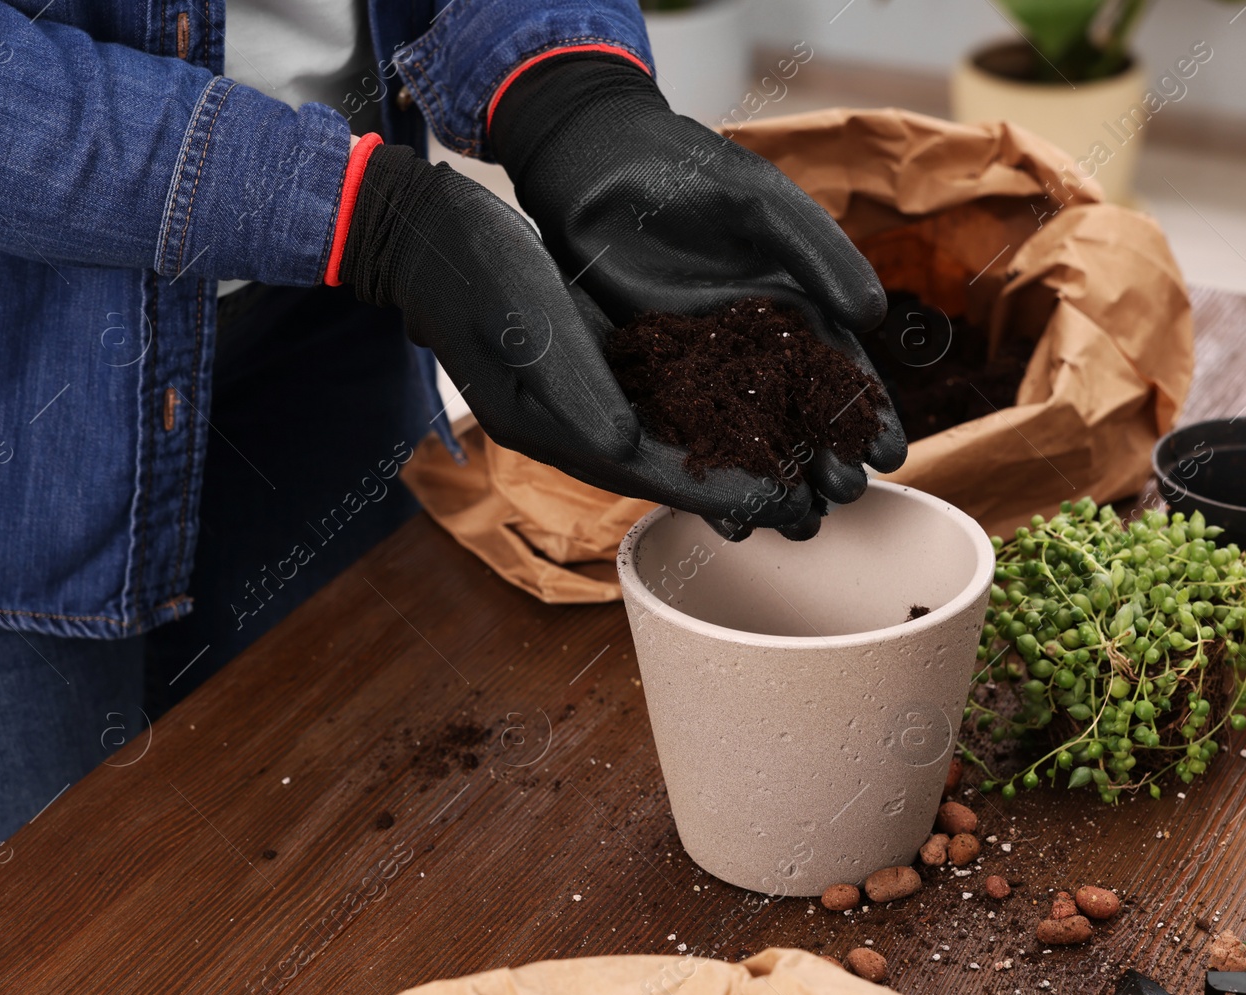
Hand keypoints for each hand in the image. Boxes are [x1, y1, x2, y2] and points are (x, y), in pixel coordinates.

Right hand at [337, 142, 813, 531]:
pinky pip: (668, 400)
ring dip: (737, 453)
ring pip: (678, 439)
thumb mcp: (527, 329)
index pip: (655, 475)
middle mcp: (581, 425)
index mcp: (558, 431)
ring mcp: (591, 398)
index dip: (722, 492)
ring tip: (803, 464)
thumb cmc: (475, 278)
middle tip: (814, 502)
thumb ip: (578, 391)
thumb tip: (626, 443)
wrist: (431, 240)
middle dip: (742, 486)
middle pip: (675, 469)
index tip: (783, 503)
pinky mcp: (601, 365)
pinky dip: (714, 409)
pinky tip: (760, 405)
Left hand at [489, 55, 906, 539]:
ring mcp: (705, 363)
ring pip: (749, 433)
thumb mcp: (763, 203)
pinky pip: (686, 430)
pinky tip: (724, 512)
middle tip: (848, 496)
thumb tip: (873, 315)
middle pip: (802, 414)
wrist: (598, 162)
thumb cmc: (690, 170)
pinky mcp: (654, 373)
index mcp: (796, 303)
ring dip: (775, 476)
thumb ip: (819, 252)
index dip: (869, 412)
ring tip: (798, 520)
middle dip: (828, 458)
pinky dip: (706, 468)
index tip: (891, 453)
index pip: (842, 368)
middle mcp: (756, 343)